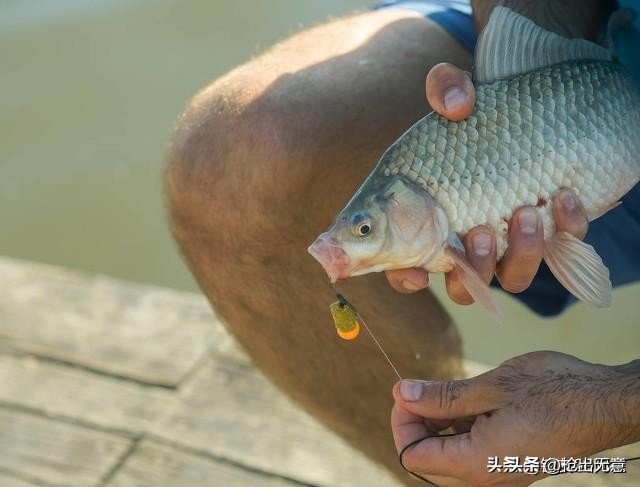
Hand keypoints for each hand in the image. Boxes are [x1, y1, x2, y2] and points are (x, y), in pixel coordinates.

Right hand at [385, 63, 589, 302]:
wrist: (528, 108)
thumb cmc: (476, 111)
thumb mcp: (454, 91)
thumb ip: (445, 88)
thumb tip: (456, 105)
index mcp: (429, 221)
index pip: (407, 266)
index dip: (408, 278)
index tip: (419, 273)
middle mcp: (466, 241)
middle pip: (463, 285)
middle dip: (474, 269)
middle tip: (481, 233)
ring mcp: (509, 240)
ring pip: (512, 278)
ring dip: (520, 256)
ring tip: (526, 212)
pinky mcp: (549, 230)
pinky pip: (561, 248)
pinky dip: (565, 230)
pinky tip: (565, 196)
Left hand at [391, 351, 639, 485]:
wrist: (608, 404)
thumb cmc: (555, 391)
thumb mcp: (492, 386)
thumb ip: (443, 396)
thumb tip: (402, 394)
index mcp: (477, 463)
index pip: (413, 456)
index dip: (402, 422)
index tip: (405, 391)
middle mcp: (487, 479)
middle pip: (428, 462)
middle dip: (416, 425)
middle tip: (421, 391)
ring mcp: (501, 474)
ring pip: (448, 459)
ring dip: (438, 427)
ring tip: (447, 393)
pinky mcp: (511, 464)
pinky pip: (472, 455)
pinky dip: (460, 430)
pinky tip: (467, 403)